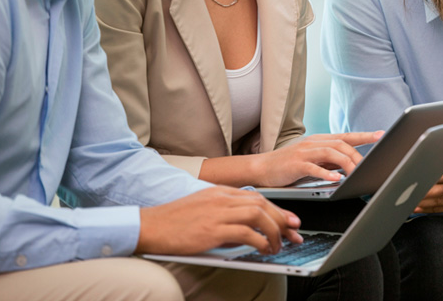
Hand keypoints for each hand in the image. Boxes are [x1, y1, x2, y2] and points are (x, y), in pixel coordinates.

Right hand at [137, 186, 302, 254]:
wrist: (149, 226)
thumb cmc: (173, 221)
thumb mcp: (203, 208)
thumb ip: (225, 213)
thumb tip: (248, 230)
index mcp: (220, 192)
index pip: (258, 198)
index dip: (277, 210)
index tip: (290, 221)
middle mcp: (222, 199)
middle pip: (262, 205)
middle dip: (282, 220)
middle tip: (293, 234)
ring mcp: (218, 213)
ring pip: (259, 216)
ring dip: (273, 232)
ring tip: (277, 246)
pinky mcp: (212, 229)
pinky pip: (246, 233)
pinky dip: (260, 241)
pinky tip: (263, 250)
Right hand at [255, 131, 382, 186]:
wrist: (261, 168)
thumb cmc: (288, 166)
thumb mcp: (313, 160)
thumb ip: (330, 160)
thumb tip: (351, 165)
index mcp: (319, 140)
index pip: (346, 136)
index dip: (364, 136)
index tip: (381, 135)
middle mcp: (313, 143)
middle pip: (341, 144)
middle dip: (357, 155)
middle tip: (368, 167)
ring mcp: (304, 152)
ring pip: (330, 152)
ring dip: (346, 163)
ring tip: (356, 173)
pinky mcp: (295, 164)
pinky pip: (313, 167)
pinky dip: (326, 172)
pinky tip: (336, 178)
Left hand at [415, 153, 442, 212]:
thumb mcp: (440, 155)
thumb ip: (431, 159)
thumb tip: (415, 168)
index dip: (430, 180)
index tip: (416, 183)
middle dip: (424, 193)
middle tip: (410, 194)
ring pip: (442, 201)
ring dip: (424, 203)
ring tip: (411, 201)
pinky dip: (428, 209)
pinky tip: (418, 207)